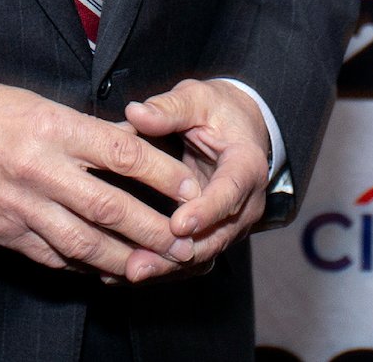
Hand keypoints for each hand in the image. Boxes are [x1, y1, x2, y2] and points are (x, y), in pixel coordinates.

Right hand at [0, 73, 202, 280]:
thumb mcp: (39, 105)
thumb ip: (85, 131)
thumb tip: (134, 144)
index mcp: (53, 128)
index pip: (121, 152)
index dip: (161, 174)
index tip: (190, 188)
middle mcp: (40, 168)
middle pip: (109, 206)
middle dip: (154, 230)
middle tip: (187, 244)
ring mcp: (21, 205)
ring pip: (84, 242)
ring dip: (125, 259)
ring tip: (155, 267)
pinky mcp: (4, 231)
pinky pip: (53, 257)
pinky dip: (84, 268)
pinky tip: (107, 271)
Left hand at [121, 79, 270, 277]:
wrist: (240, 130)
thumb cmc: (218, 111)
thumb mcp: (197, 99)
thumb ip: (169, 108)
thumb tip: (136, 113)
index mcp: (246, 166)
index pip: (231, 193)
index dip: (206, 212)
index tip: (178, 224)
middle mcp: (245, 204)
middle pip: (215, 237)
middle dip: (177, 253)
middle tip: (140, 263)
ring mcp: (230, 224)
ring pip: (201, 255)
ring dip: (166, 267)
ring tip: (129, 272)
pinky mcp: (212, 234)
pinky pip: (189, 257)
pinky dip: (162, 266)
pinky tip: (125, 273)